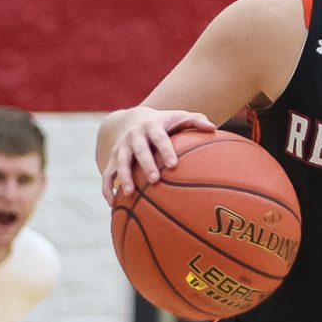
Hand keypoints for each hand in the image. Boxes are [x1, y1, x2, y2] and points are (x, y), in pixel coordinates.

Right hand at [102, 107, 219, 202]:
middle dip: (145, 164)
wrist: (133, 118)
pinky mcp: (112, 158)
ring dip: (124, 177)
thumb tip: (213, 128)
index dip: (166, 150)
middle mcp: (134, 136)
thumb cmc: (164, 122)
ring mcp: (121, 147)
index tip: (174, 164)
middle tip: (154, 179)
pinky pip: (107, 174)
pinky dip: (107, 188)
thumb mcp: (178, 117)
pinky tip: (112, 204)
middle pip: (139, 150)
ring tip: (130, 193)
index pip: (159, 138)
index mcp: (151, 126)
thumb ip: (195, 121)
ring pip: (120, 162)